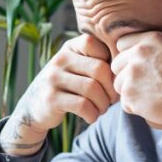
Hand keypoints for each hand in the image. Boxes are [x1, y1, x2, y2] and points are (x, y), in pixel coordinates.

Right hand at [0, 34, 117, 155]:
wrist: (35, 106)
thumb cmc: (68, 86)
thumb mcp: (77, 67)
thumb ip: (97, 61)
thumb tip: (127, 68)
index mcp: (70, 47)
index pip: (97, 46)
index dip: (110, 64)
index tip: (111, 80)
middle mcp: (60, 59)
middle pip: (99, 69)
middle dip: (111, 88)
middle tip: (111, 100)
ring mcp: (53, 78)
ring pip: (92, 89)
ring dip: (103, 104)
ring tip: (101, 109)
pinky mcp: (51, 99)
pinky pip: (82, 106)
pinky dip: (93, 114)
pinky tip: (91, 116)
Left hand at [112, 32, 161, 136]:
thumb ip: (150, 51)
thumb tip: (128, 59)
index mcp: (151, 39)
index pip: (122, 43)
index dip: (129, 56)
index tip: (141, 67)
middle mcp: (138, 53)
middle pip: (116, 64)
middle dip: (126, 75)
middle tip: (146, 85)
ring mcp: (131, 74)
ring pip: (118, 84)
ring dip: (130, 92)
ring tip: (152, 96)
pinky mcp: (129, 95)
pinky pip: (124, 103)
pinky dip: (135, 108)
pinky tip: (153, 106)